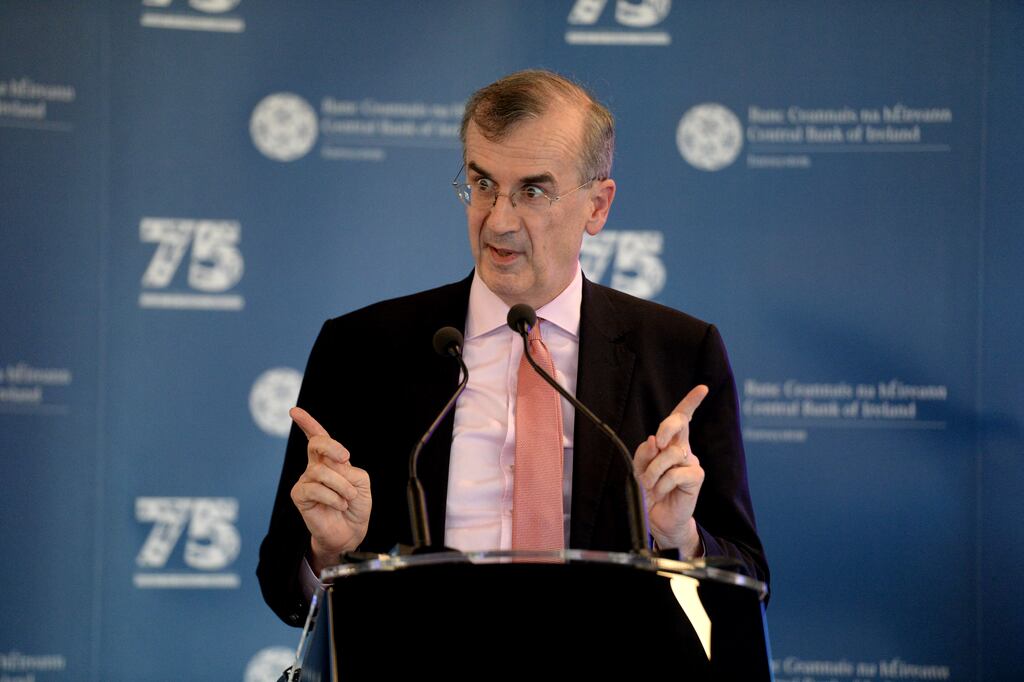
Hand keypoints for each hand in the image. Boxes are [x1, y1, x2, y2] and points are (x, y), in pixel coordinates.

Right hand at [289, 407, 370, 572]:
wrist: (350, 531)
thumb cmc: (356, 505)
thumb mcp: (360, 481)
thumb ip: (348, 469)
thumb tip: (332, 466)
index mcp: (330, 460)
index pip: (318, 437)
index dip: (307, 422)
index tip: (294, 410)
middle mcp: (316, 467)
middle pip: (316, 444)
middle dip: (331, 447)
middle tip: (345, 458)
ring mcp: (306, 480)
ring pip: (322, 472)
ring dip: (342, 486)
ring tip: (348, 498)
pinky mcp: (300, 495)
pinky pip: (316, 489)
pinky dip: (334, 497)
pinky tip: (339, 505)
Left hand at [633, 385, 708, 555]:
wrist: (657, 518)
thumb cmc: (649, 492)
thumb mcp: (639, 470)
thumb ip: (644, 453)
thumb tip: (654, 440)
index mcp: (670, 443)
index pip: (682, 419)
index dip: (691, 402)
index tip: (702, 388)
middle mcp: (683, 449)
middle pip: (680, 424)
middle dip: (668, 427)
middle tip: (658, 441)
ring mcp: (691, 462)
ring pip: (671, 453)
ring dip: (654, 469)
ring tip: (650, 483)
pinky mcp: (696, 477)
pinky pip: (676, 473)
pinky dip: (663, 482)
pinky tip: (662, 491)